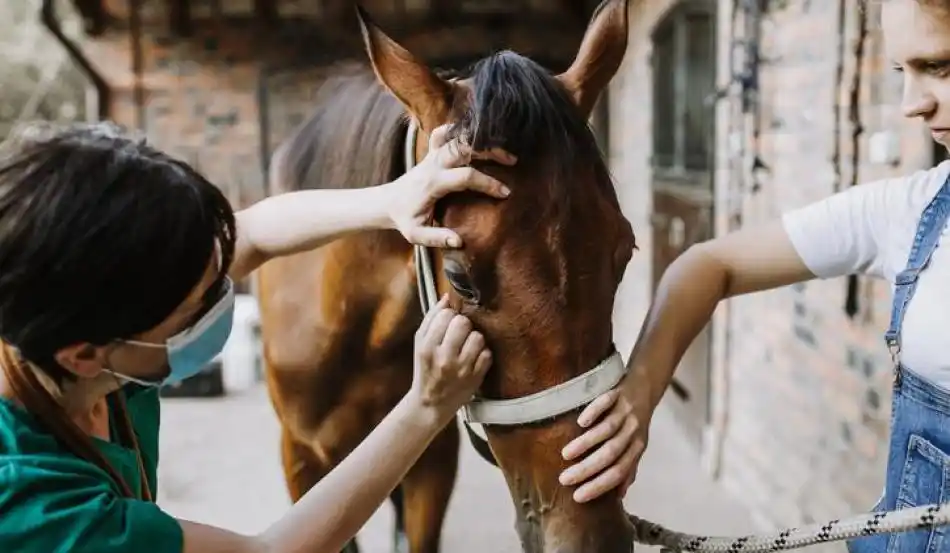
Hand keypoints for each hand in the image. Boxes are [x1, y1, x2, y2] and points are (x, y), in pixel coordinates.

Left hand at [386, 123, 516, 247]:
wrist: (387, 203)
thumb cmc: (404, 219)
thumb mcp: (416, 234)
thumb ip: (436, 238)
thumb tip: (459, 241)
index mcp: (433, 183)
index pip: (466, 176)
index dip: (488, 183)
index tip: (505, 193)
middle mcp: (433, 164)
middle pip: (464, 147)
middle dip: (490, 151)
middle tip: (512, 160)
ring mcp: (432, 155)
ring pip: (457, 136)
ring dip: (480, 139)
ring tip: (501, 147)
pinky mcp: (431, 152)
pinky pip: (443, 133)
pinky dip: (458, 130)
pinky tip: (475, 136)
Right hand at [410, 294, 491, 421]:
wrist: (431, 405)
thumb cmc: (426, 369)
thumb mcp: (420, 344)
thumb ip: (431, 319)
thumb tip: (447, 297)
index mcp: (427, 347)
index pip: (446, 315)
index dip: (449, 316)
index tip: (448, 324)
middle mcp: (444, 358)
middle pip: (463, 322)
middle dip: (463, 325)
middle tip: (459, 334)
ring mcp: (462, 369)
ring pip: (478, 337)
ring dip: (475, 339)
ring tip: (467, 347)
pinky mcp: (476, 378)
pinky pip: (488, 353)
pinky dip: (482, 354)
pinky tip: (473, 359)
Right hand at [557, 375, 654, 502]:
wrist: (647, 384)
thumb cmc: (635, 420)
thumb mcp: (637, 444)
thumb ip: (629, 467)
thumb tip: (619, 496)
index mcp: (637, 446)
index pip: (619, 471)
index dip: (599, 485)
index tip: (578, 497)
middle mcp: (633, 430)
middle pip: (611, 454)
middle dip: (588, 469)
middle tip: (565, 479)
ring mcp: (626, 411)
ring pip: (607, 430)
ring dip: (586, 443)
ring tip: (566, 455)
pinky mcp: (618, 392)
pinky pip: (606, 402)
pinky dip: (594, 412)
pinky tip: (580, 422)